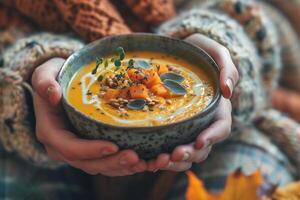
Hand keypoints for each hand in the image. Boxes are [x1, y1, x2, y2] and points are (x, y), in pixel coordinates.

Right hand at [32, 58, 146, 175]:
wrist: (62, 87)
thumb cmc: (56, 78)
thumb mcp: (45, 73)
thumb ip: (44, 82)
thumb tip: (53, 95)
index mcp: (51, 132)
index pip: (69, 148)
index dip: (90, 150)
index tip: (113, 146)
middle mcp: (63, 148)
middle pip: (88, 163)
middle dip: (112, 163)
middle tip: (135, 157)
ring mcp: (79, 152)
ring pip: (100, 167)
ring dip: (122, 168)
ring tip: (144, 162)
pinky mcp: (92, 151)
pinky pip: (108, 163)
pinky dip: (125, 166)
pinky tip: (146, 162)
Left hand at [146, 34, 238, 171]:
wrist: (178, 53)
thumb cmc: (200, 52)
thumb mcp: (216, 52)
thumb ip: (227, 68)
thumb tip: (228, 91)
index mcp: (217, 108)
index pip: (221, 128)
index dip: (213, 137)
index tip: (200, 142)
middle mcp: (203, 122)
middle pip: (202, 148)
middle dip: (190, 154)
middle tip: (173, 156)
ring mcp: (186, 127)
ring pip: (185, 153)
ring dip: (173, 162)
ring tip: (156, 163)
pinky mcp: (169, 128)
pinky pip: (166, 147)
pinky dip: (158, 157)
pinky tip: (145, 160)